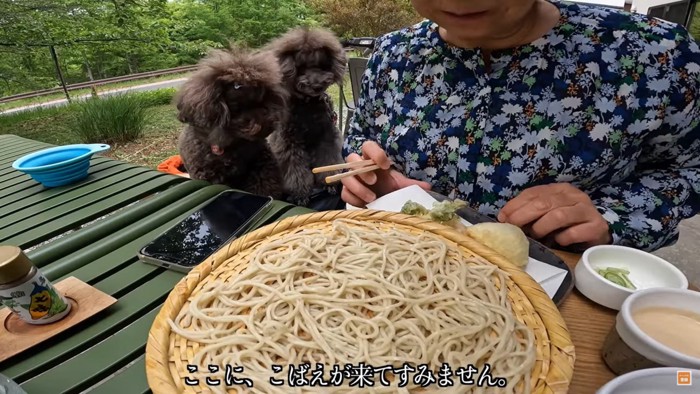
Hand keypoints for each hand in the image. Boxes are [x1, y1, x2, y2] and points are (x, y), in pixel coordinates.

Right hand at [340, 141, 431, 206]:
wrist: (380, 203)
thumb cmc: (389, 189)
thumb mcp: (401, 185)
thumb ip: (412, 185)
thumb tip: (428, 188)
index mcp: (372, 160)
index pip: (368, 146)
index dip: (375, 153)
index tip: (386, 165)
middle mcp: (360, 167)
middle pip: (351, 158)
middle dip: (362, 170)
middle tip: (374, 181)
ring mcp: (352, 180)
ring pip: (346, 177)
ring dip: (357, 187)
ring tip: (372, 197)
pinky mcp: (348, 193)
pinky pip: (344, 193)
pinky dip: (353, 199)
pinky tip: (364, 205)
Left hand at [497, 183, 611, 247]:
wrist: (597, 235)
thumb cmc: (566, 225)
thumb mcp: (546, 214)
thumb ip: (528, 212)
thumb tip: (504, 218)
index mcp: (559, 189)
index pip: (533, 193)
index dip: (515, 205)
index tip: (503, 218)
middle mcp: (575, 196)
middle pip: (544, 203)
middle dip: (524, 216)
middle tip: (514, 228)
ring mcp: (588, 210)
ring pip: (559, 215)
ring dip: (542, 227)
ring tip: (536, 236)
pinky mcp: (597, 227)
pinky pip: (574, 232)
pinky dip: (562, 238)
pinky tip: (558, 242)